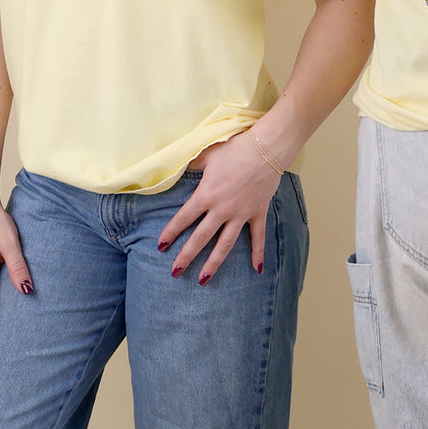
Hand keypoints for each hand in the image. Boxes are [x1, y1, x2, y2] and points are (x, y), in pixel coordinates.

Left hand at [158, 133, 282, 283]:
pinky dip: (258, 253)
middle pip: (200, 238)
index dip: (170, 233)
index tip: (161, 246)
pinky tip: (256, 269)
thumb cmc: (235, 148)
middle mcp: (221, 209)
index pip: (183, 218)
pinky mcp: (258, 213)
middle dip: (186, 257)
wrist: (266, 148)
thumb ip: (192, 164)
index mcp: (206, 195)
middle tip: (175, 273)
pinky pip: (258, 237)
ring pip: (225, 245)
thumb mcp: (207, 154)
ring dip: (213, 264)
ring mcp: (241, 214)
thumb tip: (176, 166)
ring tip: (203, 280)